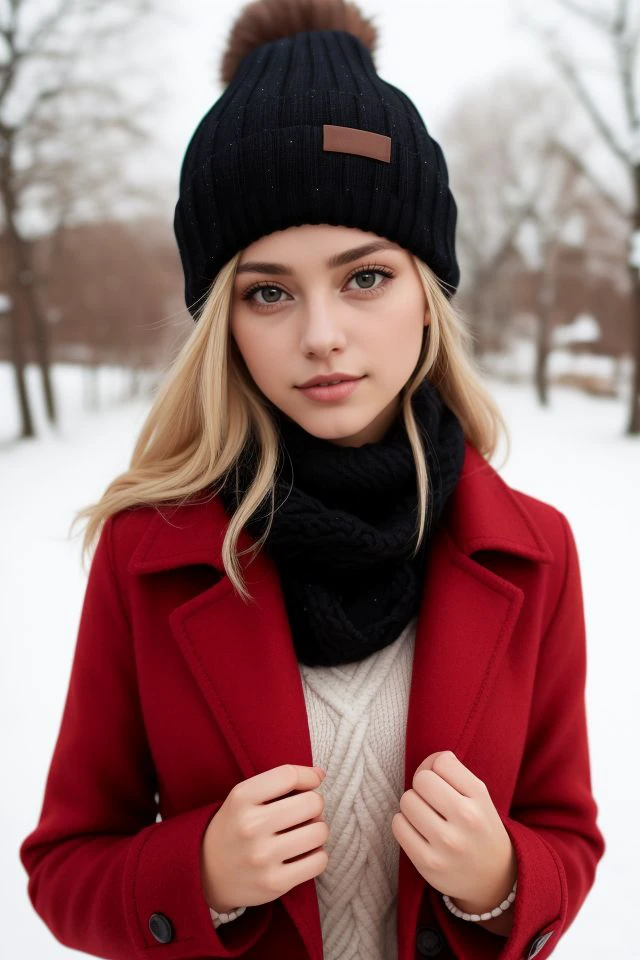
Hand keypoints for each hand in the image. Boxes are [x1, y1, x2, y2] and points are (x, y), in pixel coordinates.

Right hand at [201, 764, 328, 912]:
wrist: (206, 873)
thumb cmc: (235, 826)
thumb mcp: (244, 796)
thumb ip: (279, 781)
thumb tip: (320, 774)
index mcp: (241, 797)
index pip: (289, 775)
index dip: (309, 776)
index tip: (311, 782)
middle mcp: (251, 826)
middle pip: (311, 803)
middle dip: (315, 805)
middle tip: (306, 812)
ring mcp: (263, 857)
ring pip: (319, 832)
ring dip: (318, 830)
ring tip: (306, 832)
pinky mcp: (275, 883)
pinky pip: (319, 861)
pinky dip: (318, 855)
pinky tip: (305, 853)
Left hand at [391, 750, 516, 912]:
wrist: (494, 879)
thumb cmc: (479, 827)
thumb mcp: (478, 795)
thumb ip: (452, 770)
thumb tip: (426, 762)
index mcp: (480, 797)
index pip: (441, 762)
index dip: (436, 768)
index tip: (443, 783)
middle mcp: (466, 819)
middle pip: (421, 780)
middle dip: (422, 787)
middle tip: (432, 802)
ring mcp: (447, 843)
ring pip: (407, 801)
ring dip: (412, 805)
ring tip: (426, 817)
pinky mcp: (428, 863)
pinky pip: (398, 826)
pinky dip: (403, 824)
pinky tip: (418, 831)